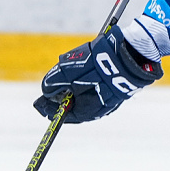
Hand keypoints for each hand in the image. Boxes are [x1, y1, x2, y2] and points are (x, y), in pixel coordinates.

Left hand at [34, 26, 161, 123]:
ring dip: (74, 88)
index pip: (63, 115)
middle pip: (74, 106)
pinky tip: (85, 72)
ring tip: (67, 76)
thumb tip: (46, 91)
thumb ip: (53, 83)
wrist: (130, 55)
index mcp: (86, 111)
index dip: (48, 108)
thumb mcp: (68, 72)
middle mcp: (99, 109)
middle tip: (51, 90)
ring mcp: (110, 99)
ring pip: (86, 96)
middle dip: (62, 97)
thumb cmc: (97, 66)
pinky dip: (87, 83)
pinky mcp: (117, 89)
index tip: (39, 103)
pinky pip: (97, 89)